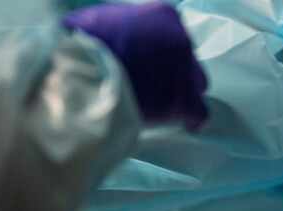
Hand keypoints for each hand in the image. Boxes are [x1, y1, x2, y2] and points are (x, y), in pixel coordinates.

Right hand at [64, 1, 207, 129]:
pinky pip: (199, 112)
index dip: (160, 48)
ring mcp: (186, 69)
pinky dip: (193, 119)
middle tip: (155, 81)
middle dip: (174, 69)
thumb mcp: (101, 19)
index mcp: (163, 14)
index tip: (149, 58)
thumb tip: (117, 38)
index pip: (172, 30)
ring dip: (183, 92)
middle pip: (187, 57)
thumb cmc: (83, 44)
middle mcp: (181, 38)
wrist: (85, 72)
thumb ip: (122, 27)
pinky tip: (187, 124)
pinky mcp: (186, 100)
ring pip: (196, 83)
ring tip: (166, 104)